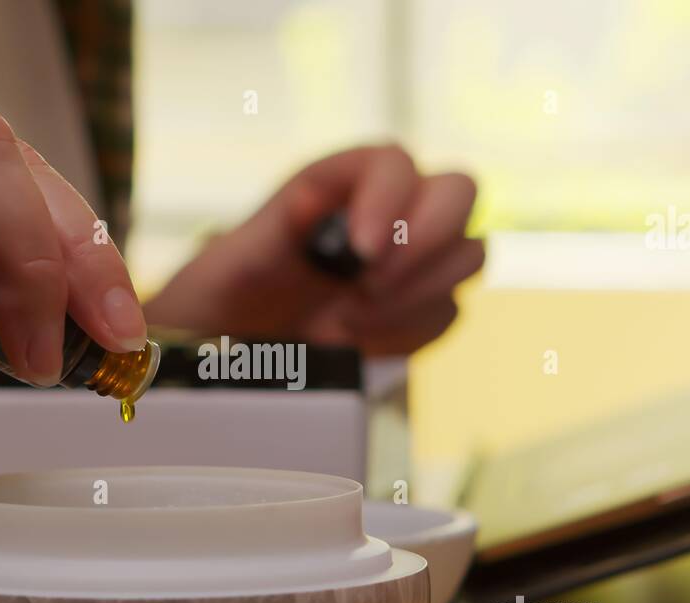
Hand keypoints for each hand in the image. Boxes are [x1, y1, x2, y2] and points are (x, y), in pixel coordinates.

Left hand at [144, 144, 482, 355]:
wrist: (225, 354)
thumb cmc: (220, 294)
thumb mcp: (231, 262)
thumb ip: (272, 228)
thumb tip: (312, 199)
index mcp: (340, 182)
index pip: (394, 161)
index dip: (391, 198)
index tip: (362, 251)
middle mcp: (386, 211)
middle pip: (458, 192)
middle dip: (425, 242)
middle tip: (369, 285)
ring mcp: (411, 260)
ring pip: (468, 254)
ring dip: (416, 293)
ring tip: (347, 319)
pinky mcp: (419, 309)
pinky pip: (449, 313)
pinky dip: (409, 332)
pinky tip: (358, 341)